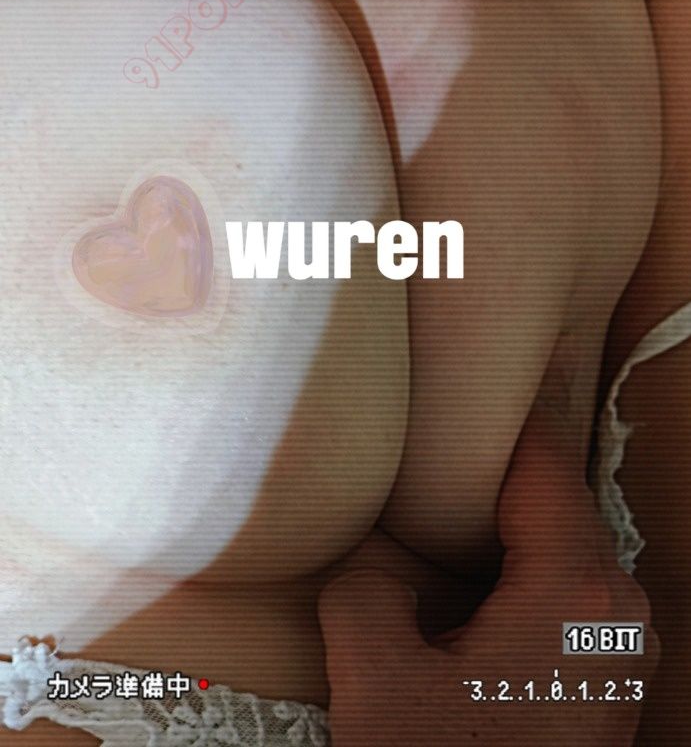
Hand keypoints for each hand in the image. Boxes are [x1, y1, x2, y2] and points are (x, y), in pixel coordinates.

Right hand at [318, 411, 659, 745]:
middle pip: (561, 498)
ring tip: (457, 494)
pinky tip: (478, 570)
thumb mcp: (376, 682)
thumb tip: (376, 571)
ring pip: (566, 544)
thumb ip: (363, 592)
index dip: (511, 412)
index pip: (546, 462)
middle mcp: (618, 612)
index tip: (479, 374)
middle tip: (453, 432)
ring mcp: (622, 647)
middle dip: (505, 463)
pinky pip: (570, 586)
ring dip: (515, 516)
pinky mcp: (607, 677)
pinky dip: (526, 560)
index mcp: (572, 593)